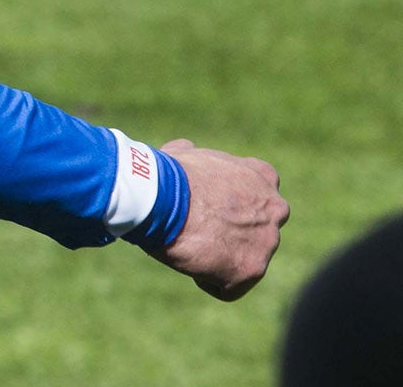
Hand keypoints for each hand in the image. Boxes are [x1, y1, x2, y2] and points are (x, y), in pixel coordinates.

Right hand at [149, 138, 288, 300]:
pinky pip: (229, 287)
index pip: (261, 196)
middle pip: (259, 232)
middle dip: (235, 235)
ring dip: (220, 258)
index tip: (211, 208)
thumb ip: (198, 157)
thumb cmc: (168, 173)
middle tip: (202, 232)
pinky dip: (207, 279)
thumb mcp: (185, 155)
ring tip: (189, 247)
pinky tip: (188, 262)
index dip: (235, 204)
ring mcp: (266, 243)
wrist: (163, 197)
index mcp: (262, 177)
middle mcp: (274, 210)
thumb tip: (185, 150)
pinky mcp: (250, 271)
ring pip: (246, 261)